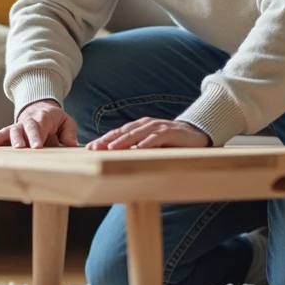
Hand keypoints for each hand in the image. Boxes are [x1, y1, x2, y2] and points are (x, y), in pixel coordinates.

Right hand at [0, 99, 78, 149]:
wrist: (39, 107)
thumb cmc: (54, 118)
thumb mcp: (66, 121)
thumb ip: (69, 132)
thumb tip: (72, 145)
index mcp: (43, 118)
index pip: (39, 127)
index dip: (37, 136)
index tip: (37, 147)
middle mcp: (28, 121)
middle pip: (24, 128)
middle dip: (22, 138)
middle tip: (20, 148)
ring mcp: (18, 126)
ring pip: (10, 131)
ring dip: (5, 139)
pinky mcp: (10, 131)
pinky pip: (1, 134)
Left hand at [87, 117, 211, 149]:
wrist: (195, 135)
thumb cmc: (170, 142)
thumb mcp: (150, 145)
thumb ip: (135, 149)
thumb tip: (115, 159)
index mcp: (139, 127)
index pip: (118, 133)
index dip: (104, 139)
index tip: (89, 147)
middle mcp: (146, 125)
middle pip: (123, 132)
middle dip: (107, 140)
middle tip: (94, 148)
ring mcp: (158, 127)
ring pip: (137, 134)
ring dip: (123, 141)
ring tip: (111, 148)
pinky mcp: (170, 132)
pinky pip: (157, 137)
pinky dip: (148, 142)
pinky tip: (139, 148)